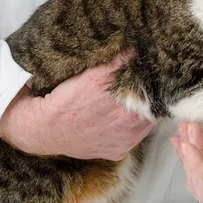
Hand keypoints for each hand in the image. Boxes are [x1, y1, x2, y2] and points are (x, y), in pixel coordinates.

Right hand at [0, 51, 154, 159]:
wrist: (44, 129)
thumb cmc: (68, 102)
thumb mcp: (93, 76)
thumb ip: (118, 62)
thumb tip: (134, 50)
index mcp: (132, 113)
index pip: (158, 98)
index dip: (156, 87)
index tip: (152, 78)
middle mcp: (132, 132)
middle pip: (153, 112)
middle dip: (148, 99)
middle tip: (141, 87)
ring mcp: (125, 144)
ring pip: (144, 125)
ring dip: (140, 113)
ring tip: (130, 101)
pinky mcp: (116, 152)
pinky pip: (131, 138)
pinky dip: (129, 127)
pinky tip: (118, 117)